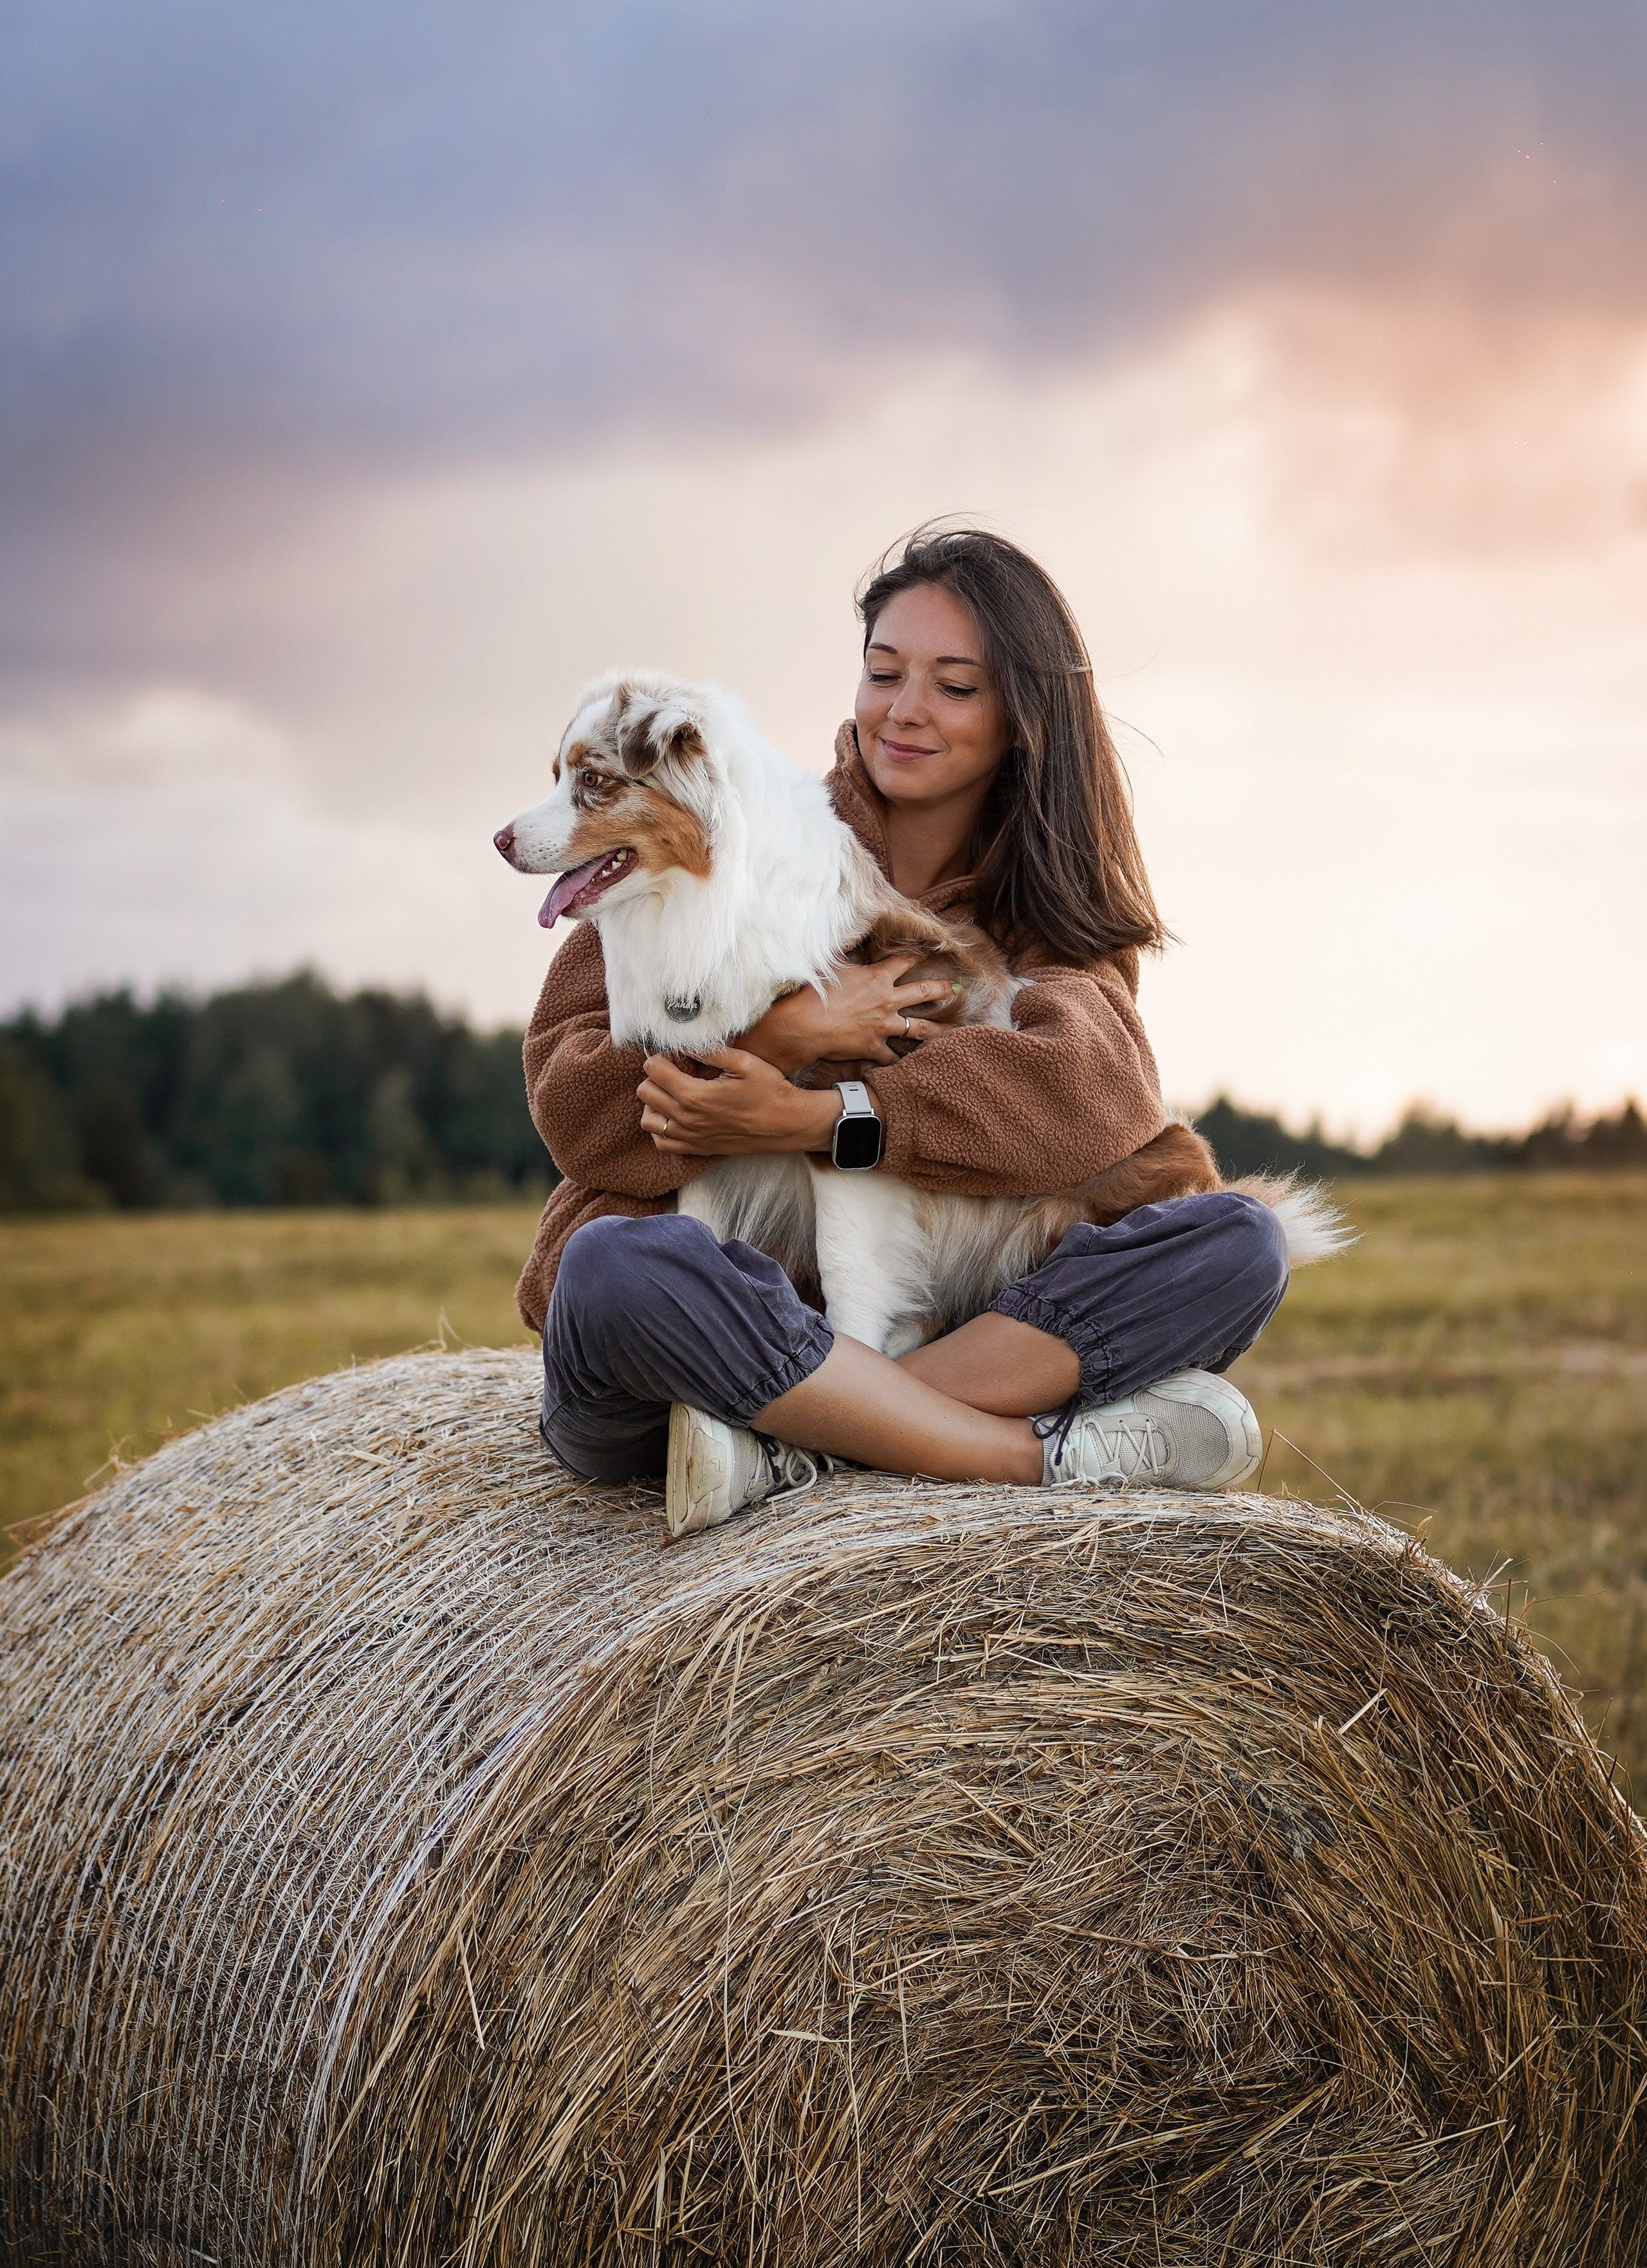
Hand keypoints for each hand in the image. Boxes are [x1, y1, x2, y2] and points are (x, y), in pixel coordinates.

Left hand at [638, 1047, 843, 1155]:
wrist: (787, 1124)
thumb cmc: (769, 1091)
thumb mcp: (744, 1062)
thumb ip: (711, 1052)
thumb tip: (686, 1044)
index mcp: (694, 1095)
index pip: (654, 1071)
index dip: (659, 1057)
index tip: (672, 1055)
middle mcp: (686, 1119)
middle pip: (645, 1093)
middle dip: (653, 1077)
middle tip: (671, 1070)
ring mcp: (691, 1137)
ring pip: (648, 1120)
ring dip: (653, 1103)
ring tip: (670, 1093)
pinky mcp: (698, 1148)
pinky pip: (662, 1143)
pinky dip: (661, 1129)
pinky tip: (675, 1116)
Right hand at [737, 955, 958, 1072]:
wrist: (803, 1025)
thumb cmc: (813, 993)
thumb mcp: (831, 965)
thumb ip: (845, 952)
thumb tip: (846, 934)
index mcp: (878, 978)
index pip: (905, 961)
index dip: (918, 954)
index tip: (931, 950)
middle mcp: (887, 1001)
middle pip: (924, 992)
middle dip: (942, 989)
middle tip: (956, 989)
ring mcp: (884, 1026)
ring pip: (919, 1028)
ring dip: (938, 1029)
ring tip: (952, 1030)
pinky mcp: (874, 1048)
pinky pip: (892, 1057)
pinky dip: (899, 1060)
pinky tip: (911, 1064)